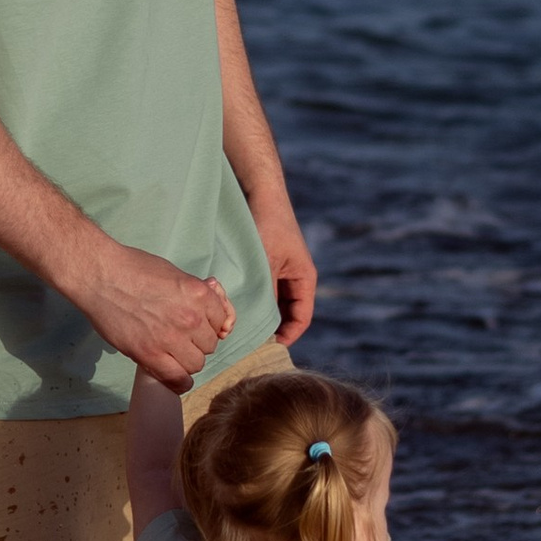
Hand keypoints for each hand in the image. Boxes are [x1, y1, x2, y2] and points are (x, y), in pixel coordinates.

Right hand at [72, 240, 234, 392]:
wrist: (101, 276)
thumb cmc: (133, 268)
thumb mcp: (173, 273)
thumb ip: (194, 293)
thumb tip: (212, 300)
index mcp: (199, 294)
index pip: (222, 321)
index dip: (209, 324)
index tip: (198, 325)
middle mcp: (191, 318)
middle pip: (209, 345)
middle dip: (197, 342)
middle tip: (179, 337)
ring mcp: (171, 338)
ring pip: (196, 363)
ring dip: (186, 360)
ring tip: (172, 353)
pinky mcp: (149, 354)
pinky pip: (178, 379)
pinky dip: (179, 382)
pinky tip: (175, 377)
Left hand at [254, 200, 317, 348]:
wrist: (259, 192)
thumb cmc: (267, 224)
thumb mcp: (265, 262)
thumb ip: (263, 292)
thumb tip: (253, 324)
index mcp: (304, 278)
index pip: (301, 318)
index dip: (288, 337)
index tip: (268, 348)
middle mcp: (295, 277)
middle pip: (286, 314)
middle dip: (271, 329)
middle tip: (249, 344)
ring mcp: (280, 271)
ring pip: (272, 303)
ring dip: (260, 314)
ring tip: (240, 328)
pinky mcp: (265, 265)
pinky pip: (261, 290)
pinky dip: (252, 299)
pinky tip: (235, 306)